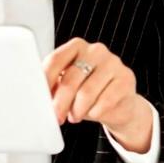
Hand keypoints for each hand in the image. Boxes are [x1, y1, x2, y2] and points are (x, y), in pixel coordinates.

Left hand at [43, 38, 153, 152]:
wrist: (119, 104)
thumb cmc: (89, 93)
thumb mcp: (69, 86)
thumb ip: (54, 85)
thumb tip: (37, 96)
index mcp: (77, 46)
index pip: (55, 60)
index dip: (45, 82)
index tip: (39, 98)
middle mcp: (96, 50)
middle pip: (70, 79)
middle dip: (60, 103)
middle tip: (57, 116)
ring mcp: (113, 63)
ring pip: (86, 93)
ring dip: (77, 110)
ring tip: (75, 115)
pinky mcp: (126, 78)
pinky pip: (104, 101)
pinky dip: (95, 112)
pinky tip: (94, 112)